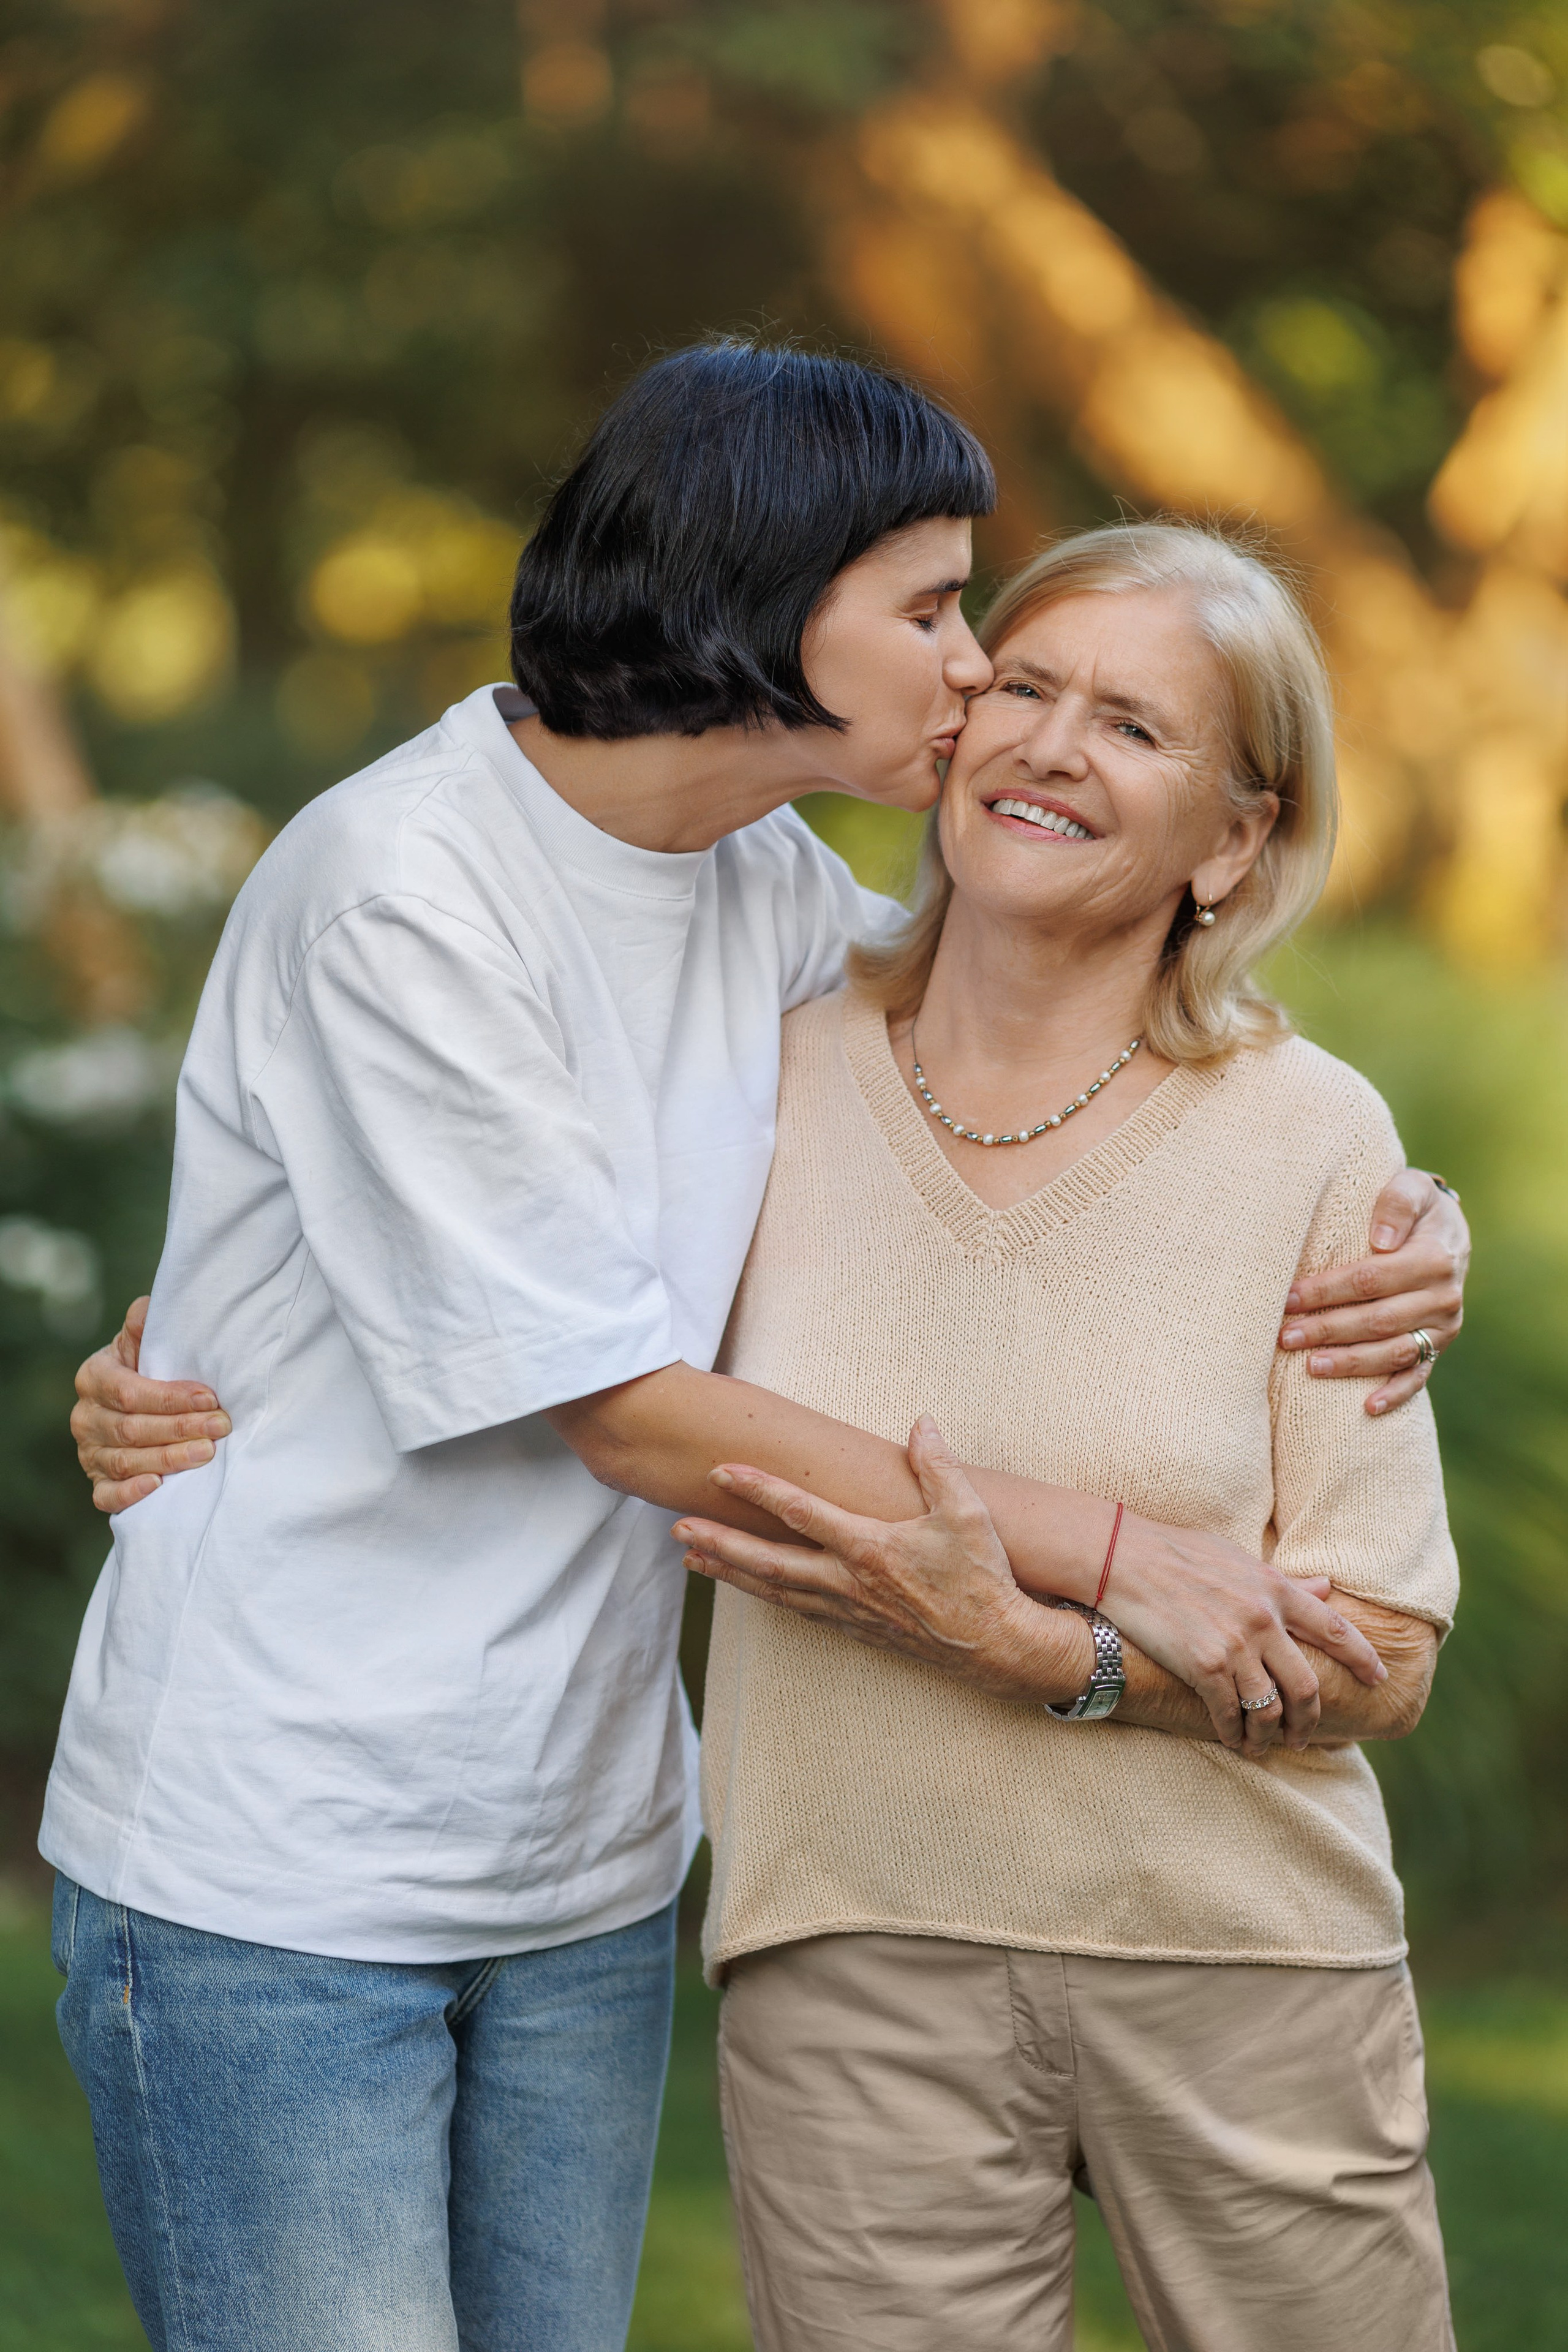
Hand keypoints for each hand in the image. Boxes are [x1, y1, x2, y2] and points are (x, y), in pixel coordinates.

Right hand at [71, 1296, 231, 1513]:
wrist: (136, 1401)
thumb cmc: (148, 1367)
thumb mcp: (144, 1342)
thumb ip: (144, 1326)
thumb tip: (148, 1307)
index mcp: (94, 1377)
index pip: (130, 1392)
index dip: (171, 1398)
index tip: (210, 1398)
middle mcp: (86, 1416)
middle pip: (132, 1428)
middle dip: (181, 1428)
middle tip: (221, 1426)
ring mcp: (89, 1452)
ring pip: (126, 1461)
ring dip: (169, 1459)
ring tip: (208, 1453)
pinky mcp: (98, 1481)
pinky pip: (107, 1495)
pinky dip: (130, 1493)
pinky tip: (158, 1487)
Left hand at [674, 1416, 1096, 1707]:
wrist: (995, 1646)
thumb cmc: (982, 1578)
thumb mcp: (968, 1513)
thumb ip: (938, 1466)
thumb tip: (921, 1423)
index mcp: (869, 1548)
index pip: (801, 1512)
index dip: (758, 1489)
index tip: (721, 1471)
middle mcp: (848, 1582)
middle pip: (767, 1561)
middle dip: (719, 1544)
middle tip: (677, 1529)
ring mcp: (847, 1609)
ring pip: (774, 1590)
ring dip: (730, 1573)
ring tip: (692, 1559)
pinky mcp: (854, 1628)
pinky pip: (796, 1610)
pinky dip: (764, 1596)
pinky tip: (747, 1588)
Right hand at [1087, 1515, 1385, 1750]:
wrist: (1122, 1558)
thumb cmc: (1177, 1552)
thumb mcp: (1238, 1558)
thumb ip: (1283, 1580)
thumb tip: (1325, 1586)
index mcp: (1275, 1590)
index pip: (1335, 1630)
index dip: (1363, 1659)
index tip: (1378, 1679)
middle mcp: (1264, 1619)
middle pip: (1307, 1685)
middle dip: (1310, 1720)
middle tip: (1303, 1737)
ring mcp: (1235, 1645)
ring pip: (1271, 1708)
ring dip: (1270, 1736)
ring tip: (1264, 1747)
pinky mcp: (1204, 1666)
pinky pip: (1230, 1714)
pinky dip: (1234, 1734)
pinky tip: (1232, 1739)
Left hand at [1278, 1170, 1466, 1415]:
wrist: (1447, 1229)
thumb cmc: (1414, 1206)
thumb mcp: (1411, 1187)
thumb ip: (1396, 1203)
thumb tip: (1380, 1241)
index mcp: (1434, 1259)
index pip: (1371, 1279)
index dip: (1327, 1291)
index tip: (1288, 1298)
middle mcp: (1443, 1297)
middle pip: (1377, 1320)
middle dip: (1327, 1329)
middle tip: (1284, 1336)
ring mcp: (1443, 1327)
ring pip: (1394, 1352)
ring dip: (1351, 1363)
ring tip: (1310, 1367)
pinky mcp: (1438, 1347)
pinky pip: (1417, 1376)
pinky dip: (1395, 1394)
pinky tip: (1366, 1408)